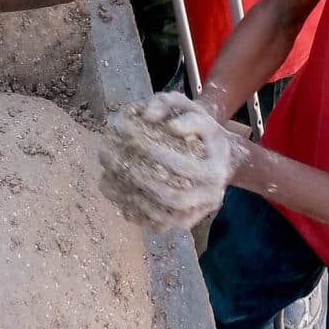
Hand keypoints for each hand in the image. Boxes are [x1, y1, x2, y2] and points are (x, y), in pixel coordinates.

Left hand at [99, 94, 243, 231]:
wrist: (221, 157)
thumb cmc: (200, 129)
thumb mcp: (189, 107)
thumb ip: (168, 104)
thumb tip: (147, 115)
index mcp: (215, 167)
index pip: (181, 164)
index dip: (152, 151)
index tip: (125, 133)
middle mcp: (210, 194)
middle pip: (171, 194)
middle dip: (137, 177)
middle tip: (109, 157)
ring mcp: (198, 212)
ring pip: (162, 213)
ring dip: (132, 198)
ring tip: (107, 178)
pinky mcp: (185, 221)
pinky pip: (158, 223)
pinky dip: (136, 211)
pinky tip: (117, 194)